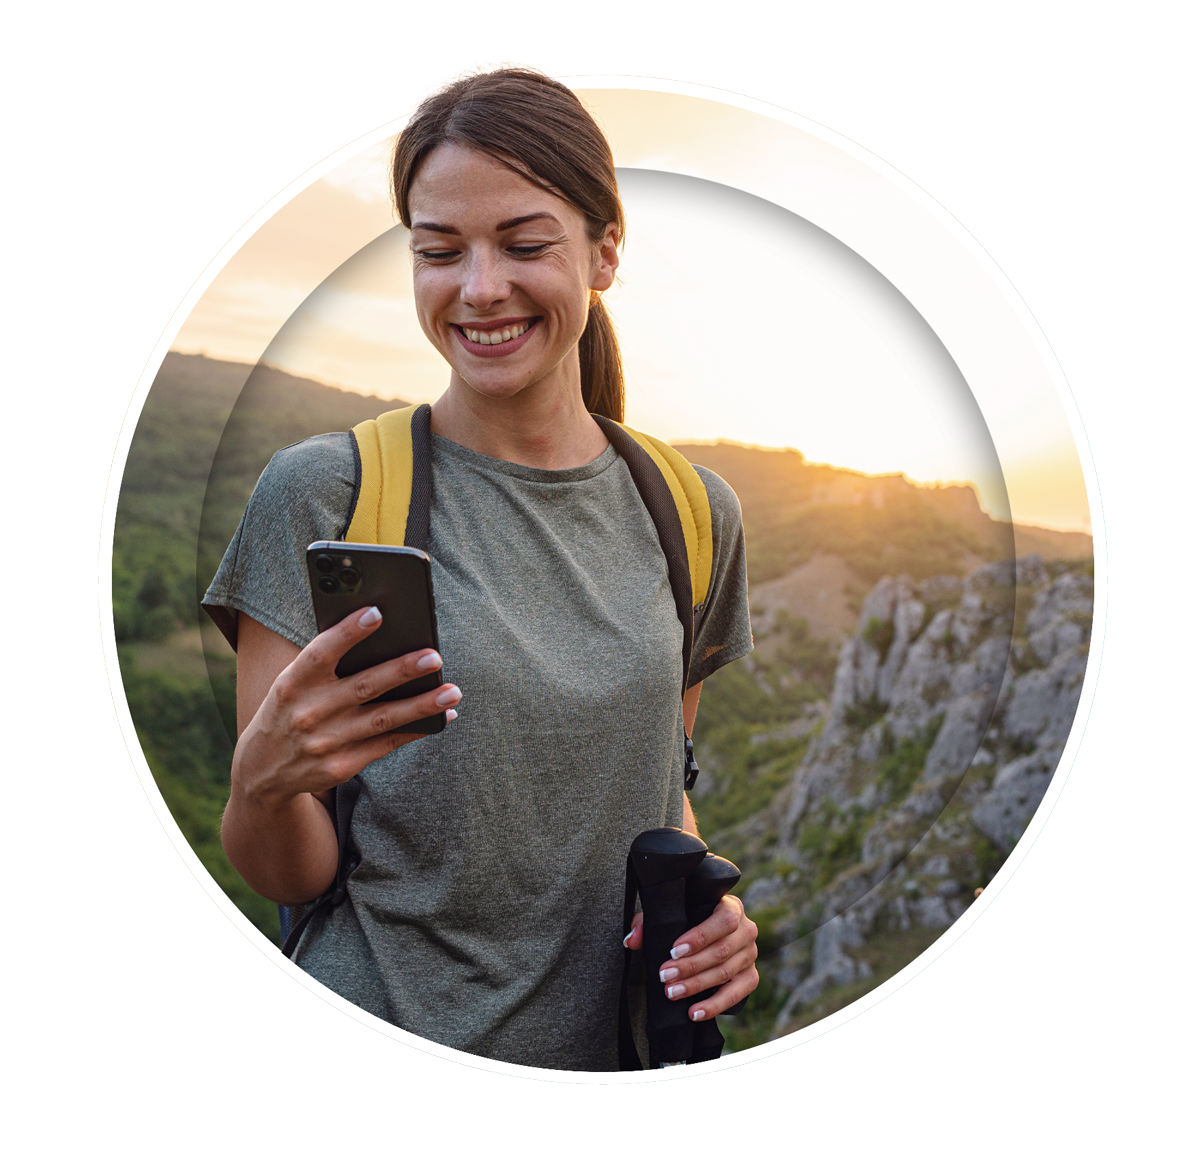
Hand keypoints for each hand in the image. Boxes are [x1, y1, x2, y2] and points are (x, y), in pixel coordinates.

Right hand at [223, 605, 461, 903]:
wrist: (261, 772)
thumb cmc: (289, 710)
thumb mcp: (291, 684)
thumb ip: (326, 663)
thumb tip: (382, 634)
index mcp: (291, 684)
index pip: (320, 653)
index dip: (347, 632)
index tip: (376, 612)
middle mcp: (308, 713)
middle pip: (363, 686)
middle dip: (401, 670)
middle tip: (434, 656)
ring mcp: (325, 743)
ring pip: (382, 719)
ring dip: (422, 705)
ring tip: (452, 691)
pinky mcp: (341, 766)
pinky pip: (387, 743)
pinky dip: (417, 729)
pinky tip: (443, 716)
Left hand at [623, 895, 758, 1020]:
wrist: (705, 937)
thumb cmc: (687, 921)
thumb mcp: (669, 916)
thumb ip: (648, 924)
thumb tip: (632, 940)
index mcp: (731, 906)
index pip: (723, 921)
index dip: (699, 937)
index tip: (673, 951)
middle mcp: (746, 930)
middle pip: (722, 951)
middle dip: (690, 966)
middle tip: (665, 977)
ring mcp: (751, 955)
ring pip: (726, 972)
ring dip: (697, 986)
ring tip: (672, 993)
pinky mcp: (750, 978)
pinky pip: (736, 994)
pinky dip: (714, 1005)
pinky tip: (694, 1012)